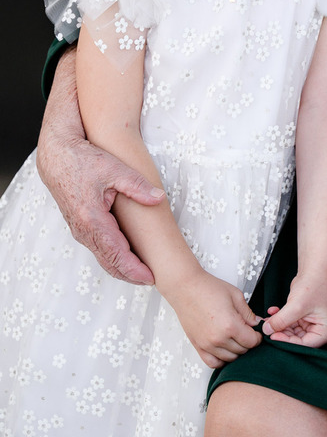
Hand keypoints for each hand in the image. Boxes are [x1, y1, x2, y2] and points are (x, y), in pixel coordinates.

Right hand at [36, 49, 164, 284]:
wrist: (57, 155)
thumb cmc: (85, 160)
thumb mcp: (114, 169)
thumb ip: (137, 186)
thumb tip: (159, 199)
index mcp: (92, 220)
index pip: (117, 254)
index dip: (135, 269)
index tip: (152, 277)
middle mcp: (83, 230)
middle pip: (109, 263)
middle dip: (130, 275)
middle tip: (152, 280)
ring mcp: (79, 230)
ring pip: (102, 257)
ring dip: (121, 268)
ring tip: (143, 272)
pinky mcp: (79, 226)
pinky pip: (97, 248)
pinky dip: (112, 257)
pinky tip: (126, 257)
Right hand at [164, 267, 262, 368]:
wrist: (185, 288)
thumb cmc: (209, 288)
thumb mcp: (235, 295)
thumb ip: (248, 313)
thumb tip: (257, 324)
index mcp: (230, 325)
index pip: (251, 342)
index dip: (258, 337)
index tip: (257, 332)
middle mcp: (218, 339)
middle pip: (242, 351)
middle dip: (248, 342)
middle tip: (246, 332)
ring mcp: (207, 344)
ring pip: (229, 359)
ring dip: (236, 351)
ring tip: (235, 338)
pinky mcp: (198, 346)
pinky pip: (213, 363)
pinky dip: (221, 360)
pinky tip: (224, 350)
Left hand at [262, 275, 326, 346]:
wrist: (313, 268)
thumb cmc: (314, 284)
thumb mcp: (296, 306)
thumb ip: (281, 321)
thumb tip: (267, 330)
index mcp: (326, 331)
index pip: (305, 344)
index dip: (288, 342)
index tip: (274, 337)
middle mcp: (319, 329)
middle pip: (297, 339)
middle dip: (282, 333)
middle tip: (269, 330)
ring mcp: (310, 322)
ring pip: (291, 331)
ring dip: (278, 325)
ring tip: (267, 321)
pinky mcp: (302, 316)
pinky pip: (288, 322)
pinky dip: (279, 318)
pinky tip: (272, 312)